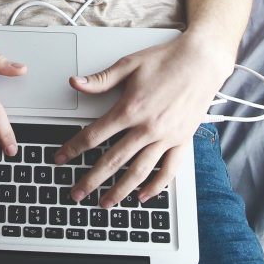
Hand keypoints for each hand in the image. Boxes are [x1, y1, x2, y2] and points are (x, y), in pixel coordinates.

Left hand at [53, 31, 235, 207]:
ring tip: (106, 203)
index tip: (61, 158)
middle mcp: (147, 127)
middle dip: (91, 179)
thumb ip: (101, 80)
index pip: (93, 135)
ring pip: (139, 171)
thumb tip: (75, 83)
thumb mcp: (129, 64)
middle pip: (112, 160)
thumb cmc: (167, 60)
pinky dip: (156, 186)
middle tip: (76, 193)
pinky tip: (143, 197)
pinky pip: (169, 170)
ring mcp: (166, 137)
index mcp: (130, 108)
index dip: (73, 148)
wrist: (202, 61)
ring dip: (120, 190)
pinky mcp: (182, 141)